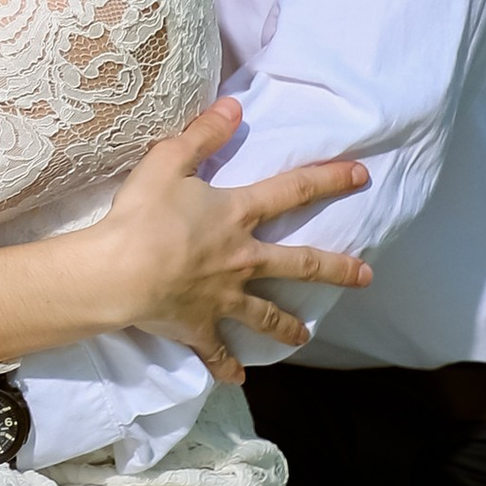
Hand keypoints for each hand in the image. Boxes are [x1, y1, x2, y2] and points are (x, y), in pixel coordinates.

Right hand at [0, 99, 371, 387]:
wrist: (120, 272)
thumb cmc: (142, 214)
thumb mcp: (168, 161)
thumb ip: (203, 134)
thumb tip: (234, 105)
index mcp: (236, 215)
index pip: (292, 191)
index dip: (328, 180)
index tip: (361, 177)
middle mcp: (242, 259)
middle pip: (298, 264)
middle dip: (335, 268)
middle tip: (365, 276)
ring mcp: (223, 297)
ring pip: (266, 314)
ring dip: (286, 327)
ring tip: (304, 337)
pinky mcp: (199, 326)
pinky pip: (216, 351)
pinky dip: (225, 366)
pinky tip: (237, 380)